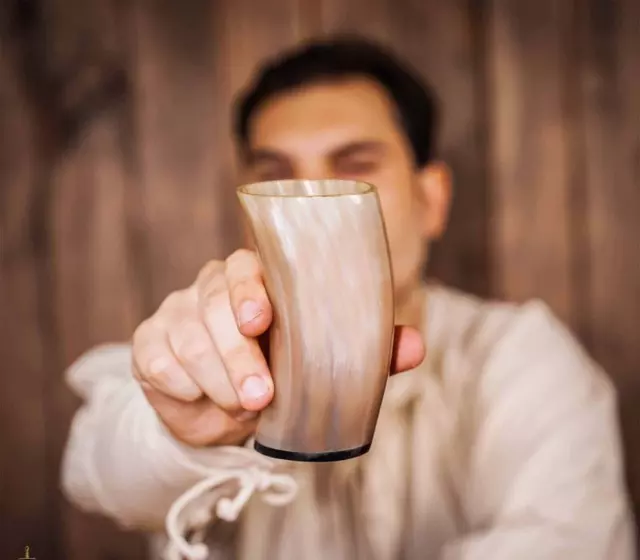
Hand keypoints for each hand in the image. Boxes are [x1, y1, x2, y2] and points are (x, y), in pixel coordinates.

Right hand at [132, 249, 425, 446]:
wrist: (226, 412)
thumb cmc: (280, 374)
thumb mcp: (322, 363)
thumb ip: (367, 351)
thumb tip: (415, 346)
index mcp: (254, 280)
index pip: (246, 267)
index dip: (249, 290)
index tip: (261, 320)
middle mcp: (210, 288)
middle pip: (213, 305)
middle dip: (237, 355)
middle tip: (261, 396)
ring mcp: (176, 313)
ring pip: (188, 338)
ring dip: (216, 378)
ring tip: (241, 406)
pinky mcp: (149, 345)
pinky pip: (159, 362)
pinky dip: (184, 388)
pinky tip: (202, 399)